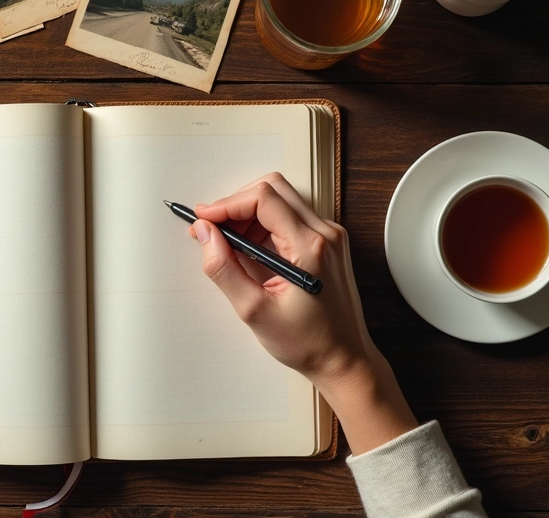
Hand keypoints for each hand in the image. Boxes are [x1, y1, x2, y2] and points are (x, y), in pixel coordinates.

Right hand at [190, 173, 416, 453]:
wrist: (343, 359)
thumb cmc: (309, 342)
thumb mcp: (254, 310)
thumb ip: (223, 268)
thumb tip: (205, 234)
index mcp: (309, 247)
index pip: (263, 198)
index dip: (227, 204)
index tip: (205, 219)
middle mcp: (325, 234)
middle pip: (273, 188)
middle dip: (236, 203)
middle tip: (213, 228)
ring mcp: (329, 236)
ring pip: (281, 199)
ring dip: (249, 214)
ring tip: (230, 245)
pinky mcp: (326, 243)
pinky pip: (290, 217)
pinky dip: (264, 225)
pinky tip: (250, 251)